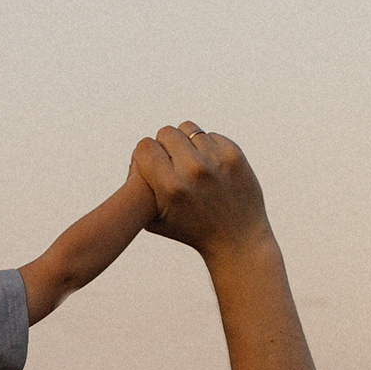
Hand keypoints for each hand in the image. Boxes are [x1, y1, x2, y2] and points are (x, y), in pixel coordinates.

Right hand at [131, 123, 268, 258]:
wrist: (235, 240)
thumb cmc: (189, 232)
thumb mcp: (155, 220)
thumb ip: (138, 191)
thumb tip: (134, 159)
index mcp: (170, 187)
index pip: (146, 147)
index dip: (145, 152)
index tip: (150, 159)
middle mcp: (193, 170)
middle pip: (167, 133)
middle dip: (165, 144)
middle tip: (170, 158)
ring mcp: (216, 161)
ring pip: (189, 129)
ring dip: (186, 142)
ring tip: (188, 158)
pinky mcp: (234, 155)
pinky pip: (211, 135)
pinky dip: (207, 146)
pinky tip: (208, 163)